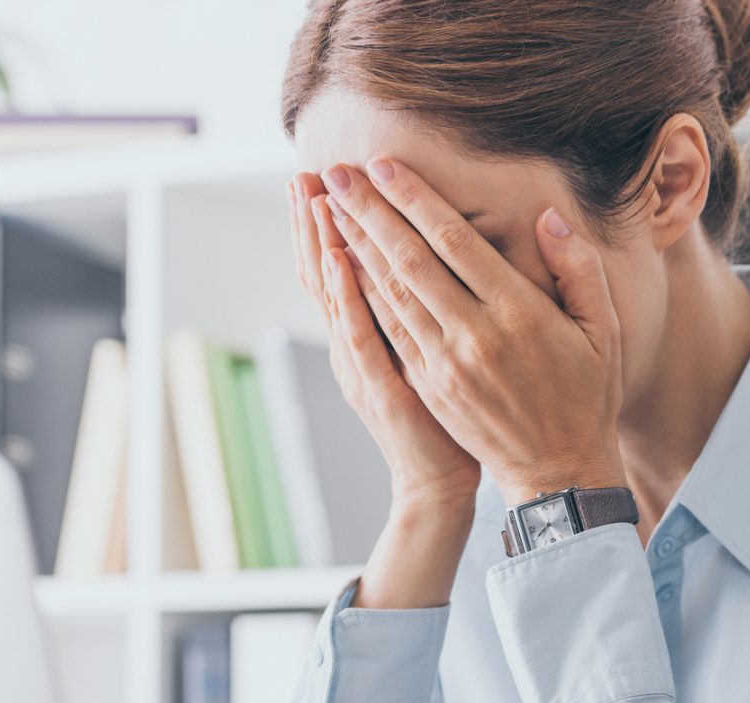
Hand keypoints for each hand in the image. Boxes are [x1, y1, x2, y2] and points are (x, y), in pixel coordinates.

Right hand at [288, 173, 480, 511]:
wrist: (438, 485)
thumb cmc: (442, 419)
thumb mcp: (421, 355)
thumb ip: (414, 308)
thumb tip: (416, 256)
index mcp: (365, 334)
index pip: (338, 268)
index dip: (328, 224)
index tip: (324, 178)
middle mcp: (352, 346)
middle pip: (324, 273)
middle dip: (315, 221)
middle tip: (307, 170)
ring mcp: (360, 367)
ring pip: (333, 295)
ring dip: (322, 243)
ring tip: (314, 195)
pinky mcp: (379, 388)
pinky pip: (358, 334)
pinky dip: (346, 295)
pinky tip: (340, 257)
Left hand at [319, 159, 627, 505]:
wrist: (557, 472)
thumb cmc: (587, 396)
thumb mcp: (605, 331)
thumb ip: (579, 269)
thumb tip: (548, 219)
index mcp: (518, 313)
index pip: (455, 242)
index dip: (415, 200)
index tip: (384, 165)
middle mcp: (474, 336)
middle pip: (409, 262)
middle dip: (369, 213)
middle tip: (335, 173)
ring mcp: (444, 365)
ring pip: (390, 294)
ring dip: (355, 249)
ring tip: (328, 209)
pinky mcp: (427, 387)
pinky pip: (388, 332)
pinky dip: (361, 296)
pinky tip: (342, 268)